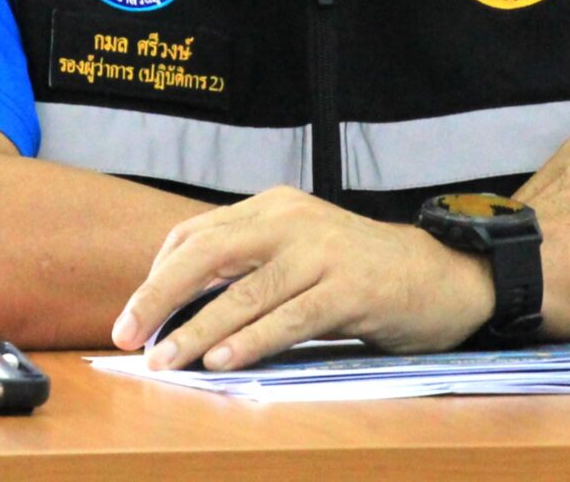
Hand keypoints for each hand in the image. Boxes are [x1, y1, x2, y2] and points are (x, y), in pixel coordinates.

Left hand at [108, 187, 493, 369]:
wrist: (441, 275)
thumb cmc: (361, 272)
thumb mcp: (299, 252)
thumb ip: (250, 266)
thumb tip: (181, 309)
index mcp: (273, 207)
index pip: (197, 234)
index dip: (158, 275)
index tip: (135, 314)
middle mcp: (292, 221)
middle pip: (208, 253)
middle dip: (159, 295)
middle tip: (128, 333)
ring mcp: (322, 252)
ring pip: (244, 292)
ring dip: (197, 330)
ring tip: (166, 360)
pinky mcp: (350, 288)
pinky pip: (289, 317)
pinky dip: (251, 341)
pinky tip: (223, 362)